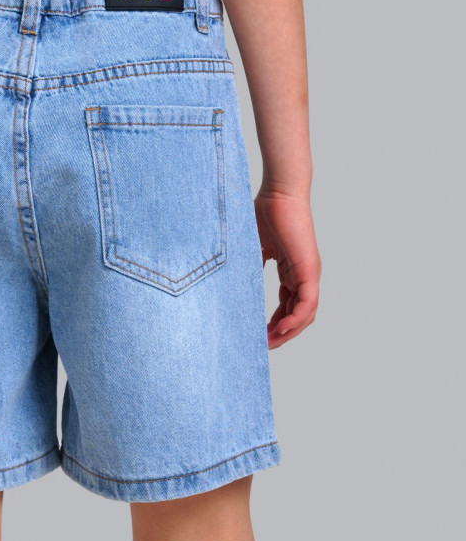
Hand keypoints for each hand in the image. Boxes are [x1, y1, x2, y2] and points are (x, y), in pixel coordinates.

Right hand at [254, 189, 320, 348]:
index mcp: (291, 270)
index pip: (287, 305)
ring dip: (289, 332)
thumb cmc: (265, 213)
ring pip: (305, 313)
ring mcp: (309, 273)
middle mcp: (303, 275)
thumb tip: (230, 284)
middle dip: (281, 334)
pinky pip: (307, 303)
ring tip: (270, 344)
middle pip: (298, 315)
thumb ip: (247, 267)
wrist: (279, 193)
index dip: (275, 324)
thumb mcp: (252, 248)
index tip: (259, 337)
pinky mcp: (310, 269)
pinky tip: (282, 330)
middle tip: (263, 347)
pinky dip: (296, 319)